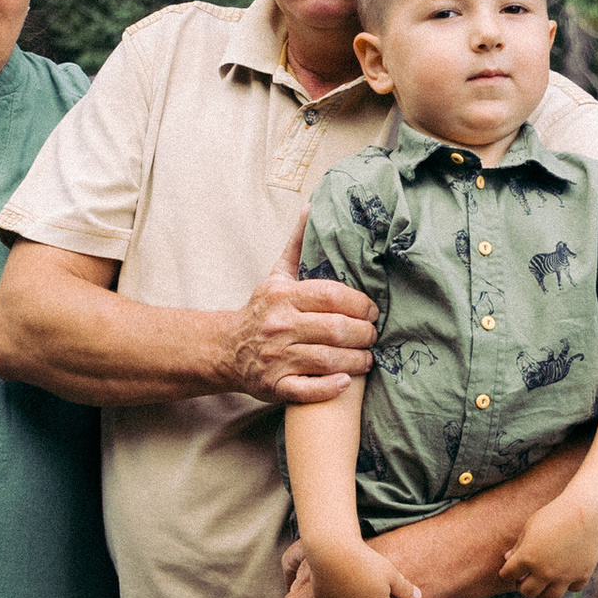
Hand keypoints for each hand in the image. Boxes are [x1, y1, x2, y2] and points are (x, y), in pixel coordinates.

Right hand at [225, 228, 377, 405]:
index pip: (331, 296)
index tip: (372, 311)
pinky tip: (346, 382)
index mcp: (283, 296)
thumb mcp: (276, 276)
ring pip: (327, 359)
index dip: (359, 304)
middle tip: (373, 335)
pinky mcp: (275, 385)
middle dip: (364, 334)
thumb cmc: (261, 311)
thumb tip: (313, 208)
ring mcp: (276, 357)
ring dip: (356, 360)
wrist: (225, 349)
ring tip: (367, 358)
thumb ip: (298, 245)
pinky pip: (308, 390)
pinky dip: (330, 387)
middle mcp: (279, 325)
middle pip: (335, 329)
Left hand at [501, 494, 597, 597]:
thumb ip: (519, 546)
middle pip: (527, 592)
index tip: (509, 570)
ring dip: (543, 591)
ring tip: (544, 581)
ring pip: (549, 597)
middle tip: (525, 578)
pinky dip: (568, 584)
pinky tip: (566, 573)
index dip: (506, 573)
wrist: (587, 512)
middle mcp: (544, 571)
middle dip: (523, 586)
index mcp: (527, 558)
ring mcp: (564, 576)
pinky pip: (572, 589)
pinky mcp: (582, 575)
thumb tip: (508, 559)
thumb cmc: (555, 515)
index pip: (508, 575)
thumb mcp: (531, 527)